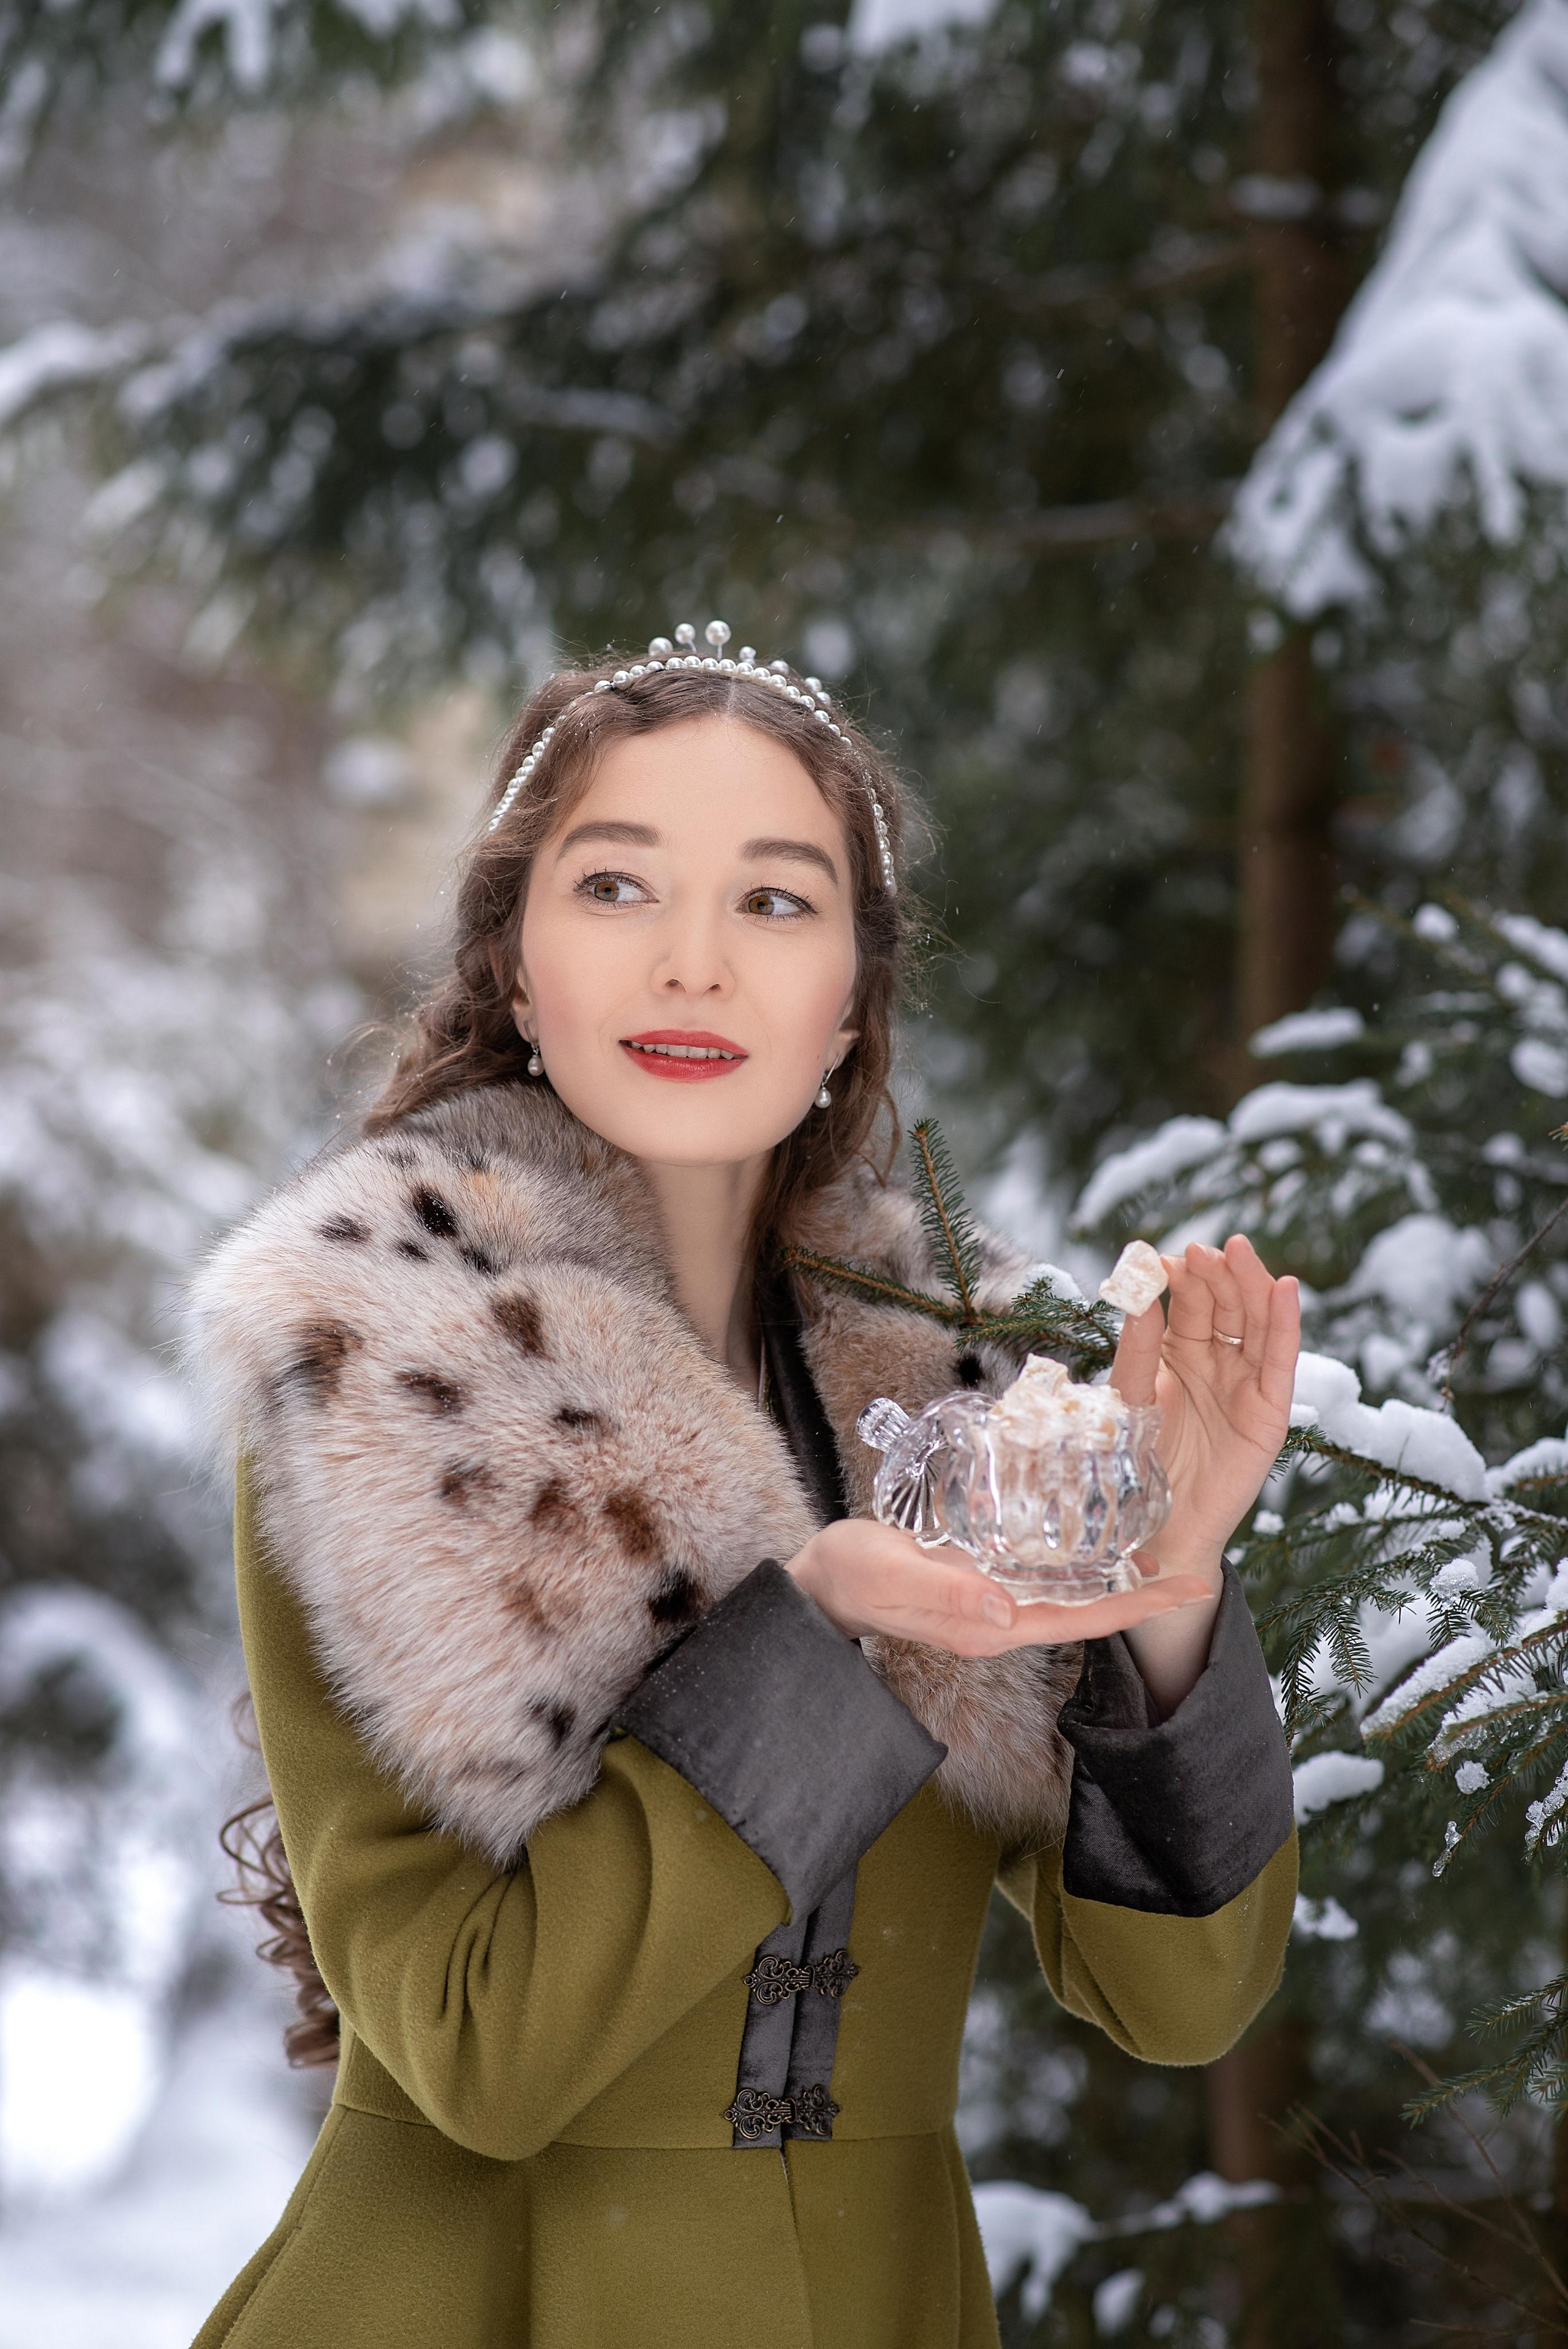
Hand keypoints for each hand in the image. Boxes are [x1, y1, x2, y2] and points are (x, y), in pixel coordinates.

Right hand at [784, 1517, 1211, 1657]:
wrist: (820, 1579)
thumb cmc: (849, 1577)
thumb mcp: (892, 1577)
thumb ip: (944, 1595)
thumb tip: (1005, 1612)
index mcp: (988, 1626)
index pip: (1080, 1620)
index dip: (1137, 1605)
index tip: (1190, 1586)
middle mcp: (998, 1619)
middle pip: (1085, 1609)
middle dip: (1140, 1592)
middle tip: (1196, 1567)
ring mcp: (990, 1601)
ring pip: (1066, 1589)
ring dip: (1113, 1573)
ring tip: (1160, 1547)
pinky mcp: (978, 1578)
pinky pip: (1039, 1571)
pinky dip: (1074, 1554)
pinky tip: (1093, 1533)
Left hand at [1108, 1234, 1298, 1711]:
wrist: (1155, 1532)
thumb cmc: (1135, 1467)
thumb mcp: (1129, 1399)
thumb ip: (1136, 1350)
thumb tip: (1136, 1295)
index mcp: (1177, 1354)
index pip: (1182, 1304)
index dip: (1175, 1279)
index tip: (1157, 1257)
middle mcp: (1215, 1362)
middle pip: (1220, 1305)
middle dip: (1211, 1275)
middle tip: (1198, 1251)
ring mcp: (1245, 1385)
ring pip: (1252, 1323)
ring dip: (1248, 1284)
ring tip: (1237, 1251)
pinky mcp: (1269, 1413)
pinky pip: (1280, 1362)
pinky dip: (1285, 1324)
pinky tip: (1286, 1288)